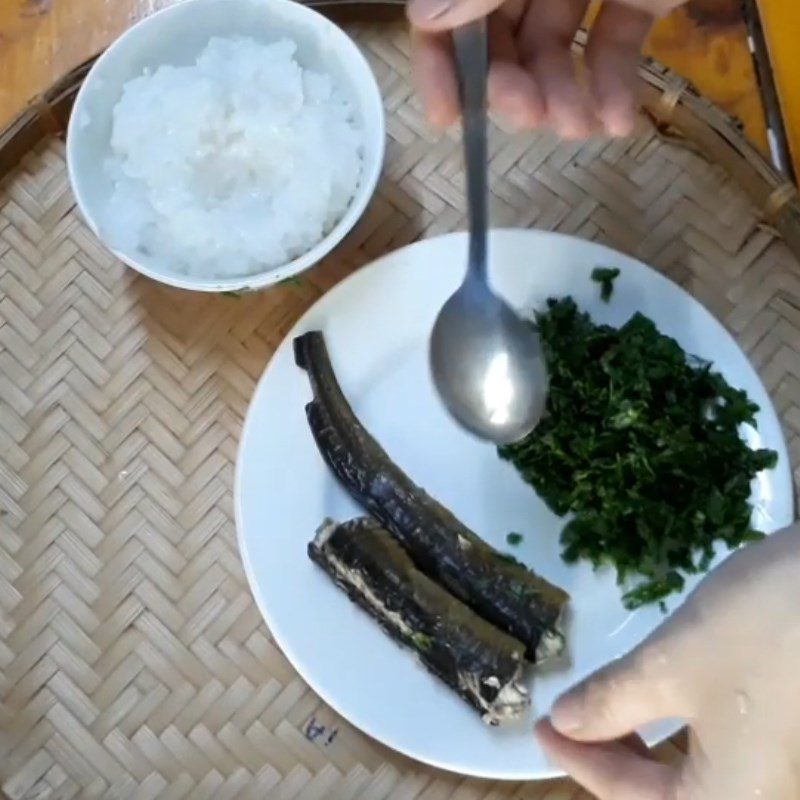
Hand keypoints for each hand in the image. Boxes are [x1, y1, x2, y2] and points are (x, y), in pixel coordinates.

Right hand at [407, 0, 683, 137]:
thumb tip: (425, 16)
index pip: (446, 4)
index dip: (440, 58)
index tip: (447, 117)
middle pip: (499, 32)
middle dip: (511, 84)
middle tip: (525, 118)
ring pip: (555, 45)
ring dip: (559, 95)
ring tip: (576, 128)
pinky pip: (614, 40)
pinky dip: (613, 82)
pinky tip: (615, 121)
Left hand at [535, 524, 799, 798]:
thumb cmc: (763, 631)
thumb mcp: (671, 666)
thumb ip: (612, 702)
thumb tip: (567, 723)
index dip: (581, 763)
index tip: (542, 727)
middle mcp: (770, 798)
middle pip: (672, 797)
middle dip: (615, 758)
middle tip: (574, 715)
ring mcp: (789, 768)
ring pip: (704, 778)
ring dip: (650, 747)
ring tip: (614, 706)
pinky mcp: (796, 733)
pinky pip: (734, 754)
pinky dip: (688, 732)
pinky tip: (670, 698)